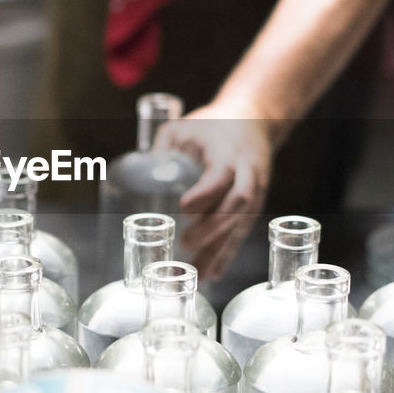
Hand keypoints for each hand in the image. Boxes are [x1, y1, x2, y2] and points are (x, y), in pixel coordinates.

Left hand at [153, 101, 277, 280]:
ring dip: (220, 249)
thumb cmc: (213, 124)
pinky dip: (227, 253)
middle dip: (212, 228)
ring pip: (242, 223)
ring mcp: (255, 190)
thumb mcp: (184, 126)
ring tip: (197, 273)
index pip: (220, 174)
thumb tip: (138, 177)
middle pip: (237, 204)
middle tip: (185, 244)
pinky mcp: (255, 204)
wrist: (254, 120)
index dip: (205, 192)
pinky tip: (212, 272)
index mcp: (228, 152)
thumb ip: (162, 148)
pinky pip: (243, 232)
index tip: (183, 208)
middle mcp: (246, 173)